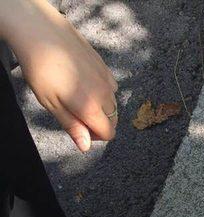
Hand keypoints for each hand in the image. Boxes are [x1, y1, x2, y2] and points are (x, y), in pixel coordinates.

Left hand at [0, 0, 117, 151]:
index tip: (81, 130)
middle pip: (113, 120)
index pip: (109, 133)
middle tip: (76, 114)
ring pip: (113, 103)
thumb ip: (72, 126)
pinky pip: (111, 86)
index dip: (96, 137)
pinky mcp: (104, 66)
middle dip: (99, 122)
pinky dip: (102, 91)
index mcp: (91, 108)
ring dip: (101, 107)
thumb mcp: (51, 104)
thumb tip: (86, 147)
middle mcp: (105, 95)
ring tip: (79, 97)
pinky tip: (85, 82)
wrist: (42, 33)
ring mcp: (107, 79)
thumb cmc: (41, 69)